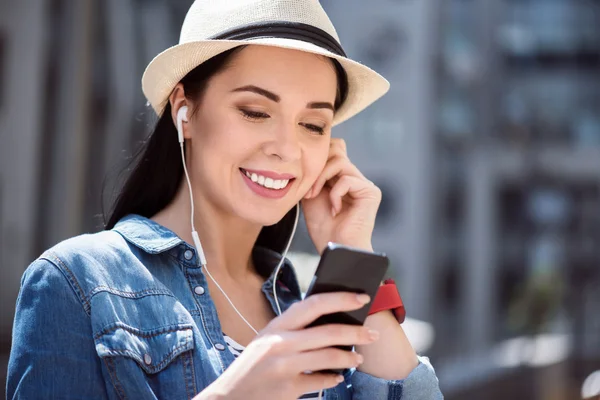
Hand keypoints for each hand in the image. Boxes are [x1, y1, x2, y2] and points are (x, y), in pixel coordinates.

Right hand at [195, 292, 379, 399]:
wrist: (228, 398)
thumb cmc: (251, 367)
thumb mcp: (266, 341)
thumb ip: (292, 331)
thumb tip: (330, 322)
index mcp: (276, 326)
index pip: (314, 304)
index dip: (340, 298)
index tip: (361, 297)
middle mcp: (280, 343)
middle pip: (329, 331)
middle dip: (356, 332)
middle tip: (372, 334)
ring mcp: (284, 367)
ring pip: (330, 357)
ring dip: (349, 358)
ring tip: (357, 359)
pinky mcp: (288, 389)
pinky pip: (321, 381)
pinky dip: (333, 378)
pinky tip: (336, 377)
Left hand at [302, 138, 380, 252]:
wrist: (334, 248)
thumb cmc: (323, 228)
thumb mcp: (310, 195)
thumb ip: (313, 175)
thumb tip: (310, 154)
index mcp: (341, 178)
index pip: (333, 150)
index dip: (318, 156)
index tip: (304, 177)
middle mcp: (354, 178)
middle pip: (335, 151)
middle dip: (316, 169)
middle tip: (308, 192)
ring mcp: (363, 184)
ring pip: (339, 161)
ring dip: (321, 179)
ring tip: (315, 197)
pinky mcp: (370, 192)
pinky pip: (346, 179)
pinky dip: (335, 194)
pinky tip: (335, 210)